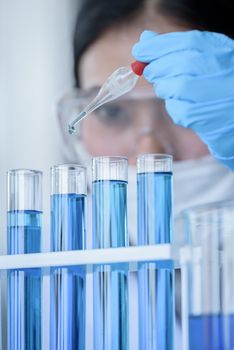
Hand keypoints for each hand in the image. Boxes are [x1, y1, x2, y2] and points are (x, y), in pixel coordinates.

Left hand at [132, 30, 233, 169]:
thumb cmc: (220, 85)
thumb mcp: (206, 58)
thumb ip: (178, 49)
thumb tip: (146, 40)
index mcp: (223, 52)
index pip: (187, 43)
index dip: (158, 46)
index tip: (139, 50)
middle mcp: (224, 71)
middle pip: (180, 64)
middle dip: (157, 69)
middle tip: (151, 72)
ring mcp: (218, 96)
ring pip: (177, 88)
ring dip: (165, 89)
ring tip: (170, 90)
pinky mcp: (209, 120)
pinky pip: (180, 111)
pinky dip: (174, 107)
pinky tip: (182, 106)